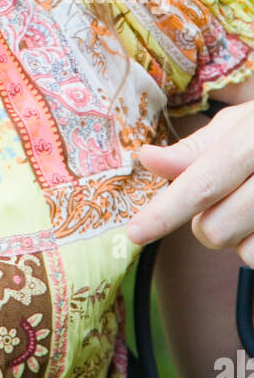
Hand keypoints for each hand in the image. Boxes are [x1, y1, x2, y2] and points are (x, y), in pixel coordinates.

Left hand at [126, 99, 253, 265]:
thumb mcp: (242, 124)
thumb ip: (195, 149)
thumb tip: (146, 159)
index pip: (203, 182)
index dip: (166, 211)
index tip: (135, 233)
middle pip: (216, 228)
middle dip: (204, 224)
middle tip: (222, 198)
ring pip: (245, 253)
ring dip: (238, 238)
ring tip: (249, 205)